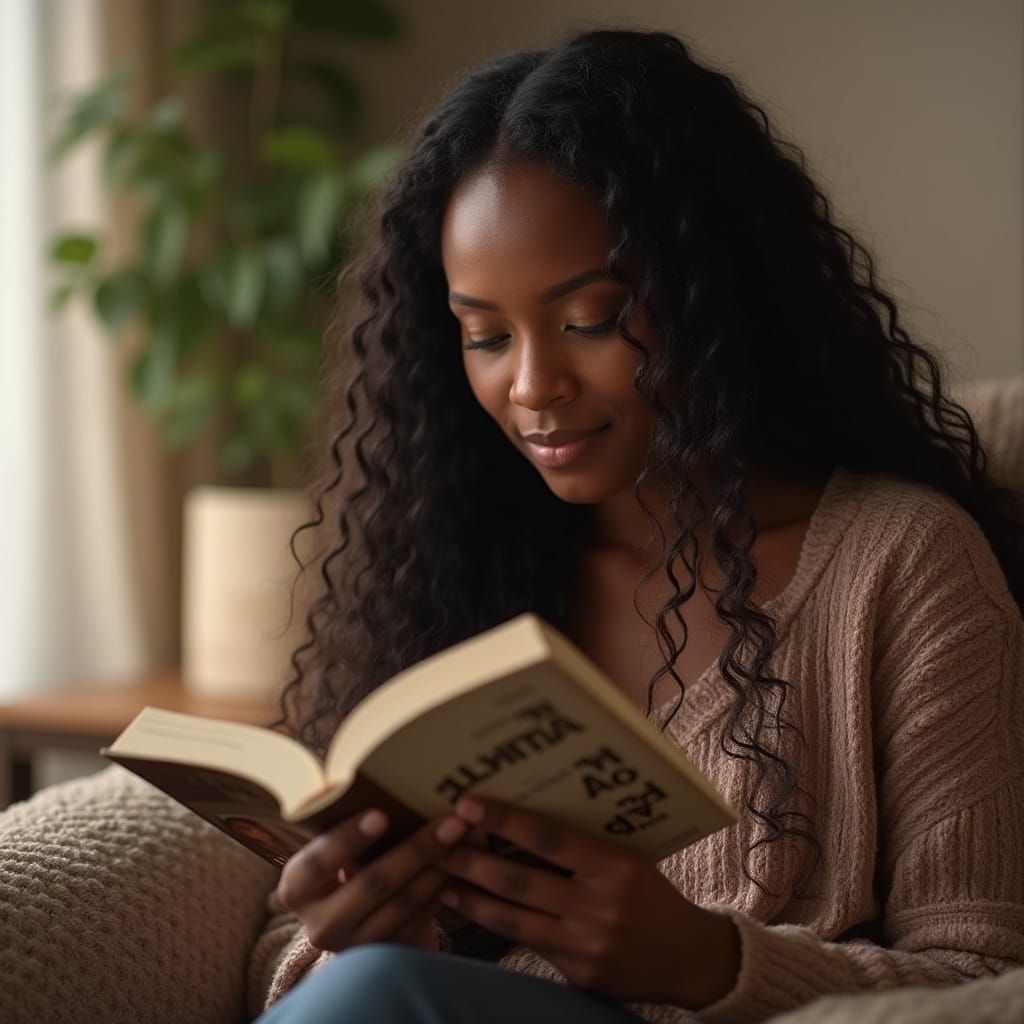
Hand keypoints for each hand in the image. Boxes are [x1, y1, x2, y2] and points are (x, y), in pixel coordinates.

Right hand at [275, 808, 469, 953]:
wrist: (361, 920)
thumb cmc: (346, 864)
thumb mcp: (330, 846)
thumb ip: (331, 816)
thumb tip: (339, 783)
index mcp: (297, 888)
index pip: (317, 863)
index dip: (347, 839)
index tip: (381, 815)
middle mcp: (321, 924)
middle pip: (372, 883)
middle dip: (417, 850)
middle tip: (452, 822)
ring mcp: (356, 946)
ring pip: (404, 903)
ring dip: (440, 868)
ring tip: (467, 837)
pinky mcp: (389, 955)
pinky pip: (423, 920)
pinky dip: (445, 888)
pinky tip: (467, 863)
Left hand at [435, 796, 740, 1008]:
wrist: (689, 957)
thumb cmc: (651, 893)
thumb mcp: (627, 859)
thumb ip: (582, 846)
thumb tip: (521, 818)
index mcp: (615, 867)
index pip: (549, 838)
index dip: (505, 820)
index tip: (468, 803)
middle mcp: (599, 907)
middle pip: (519, 881)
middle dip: (471, 860)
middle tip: (437, 841)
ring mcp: (586, 946)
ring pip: (512, 920)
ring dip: (471, 898)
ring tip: (440, 879)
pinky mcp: (577, 976)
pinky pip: (525, 946)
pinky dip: (494, 927)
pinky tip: (472, 911)